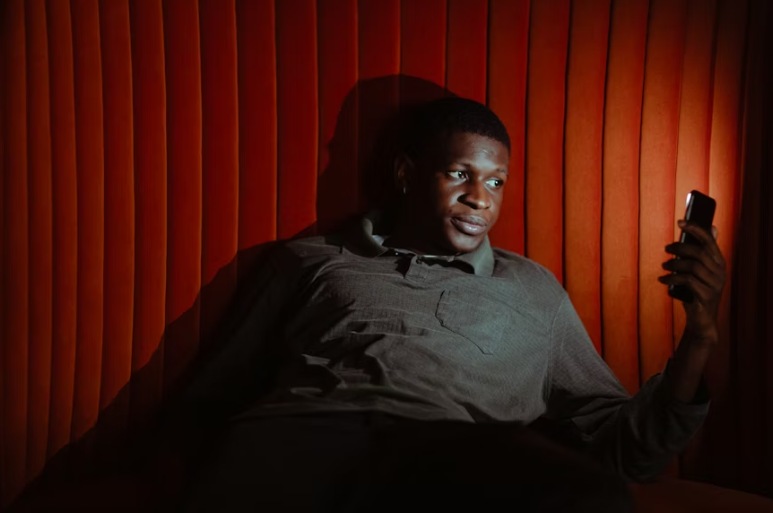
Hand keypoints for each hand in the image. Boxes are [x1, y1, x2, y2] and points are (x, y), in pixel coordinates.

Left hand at [658, 220, 725, 344]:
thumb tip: (712, 228)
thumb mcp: (700, 271)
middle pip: (699, 252)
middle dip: (679, 247)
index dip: (696, 229)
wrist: (701, 320)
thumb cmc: (696, 291)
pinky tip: (663, 280)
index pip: (709, 241)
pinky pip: (687, 280)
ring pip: (692, 266)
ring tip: (664, 266)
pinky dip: (671, 278)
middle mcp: (720, 272)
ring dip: (674, 264)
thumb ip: (702, 253)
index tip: (680, 221)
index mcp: (719, 263)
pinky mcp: (706, 295)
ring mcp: (715, 284)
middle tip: (666, 249)